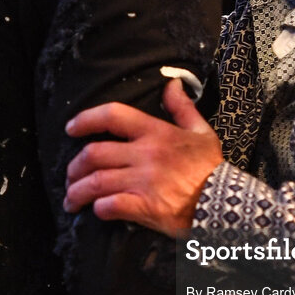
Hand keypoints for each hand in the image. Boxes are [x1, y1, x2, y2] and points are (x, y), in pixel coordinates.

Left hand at [64, 78, 224, 235]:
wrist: (224, 202)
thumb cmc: (210, 167)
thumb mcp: (201, 131)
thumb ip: (182, 107)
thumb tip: (172, 84)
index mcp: (155, 132)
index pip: (112, 116)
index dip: (86, 119)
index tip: (71, 128)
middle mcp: (145, 155)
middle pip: (94, 154)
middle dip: (74, 167)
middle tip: (70, 176)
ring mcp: (143, 182)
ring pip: (95, 183)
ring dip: (78, 192)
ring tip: (73, 200)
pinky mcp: (145, 207)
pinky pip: (110, 206)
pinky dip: (98, 208)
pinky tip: (96, 210)